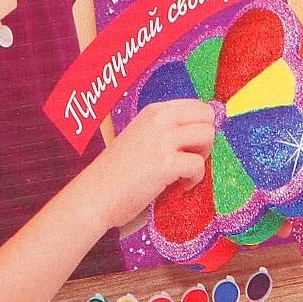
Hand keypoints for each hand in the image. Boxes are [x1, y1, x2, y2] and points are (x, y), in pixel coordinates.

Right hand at [79, 99, 214, 230]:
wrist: (94, 195)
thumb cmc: (118, 172)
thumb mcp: (142, 136)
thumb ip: (167, 130)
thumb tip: (203, 131)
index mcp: (154, 111)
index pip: (197, 105)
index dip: (201, 127)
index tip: (190, 146)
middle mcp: (159, 118)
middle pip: (208, 116)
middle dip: (206, 139)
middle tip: (190, 159)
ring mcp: (162, 139)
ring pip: (208, 135)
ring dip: (202, 157)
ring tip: (184, 172)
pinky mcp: (165, 163)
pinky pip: (199, 164)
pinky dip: (195, 179)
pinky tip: (180, 186)